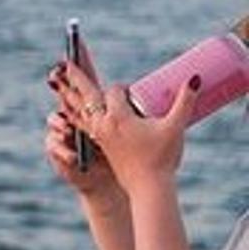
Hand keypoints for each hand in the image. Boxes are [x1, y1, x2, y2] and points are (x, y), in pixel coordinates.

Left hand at [51, 56, 197, 199]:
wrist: (148, 187)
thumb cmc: (162, 158)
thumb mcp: (175, 128)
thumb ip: (185, 102)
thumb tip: (195, 78)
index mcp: (118, 117)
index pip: (115, 92)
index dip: (123, 88)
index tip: (132, 90)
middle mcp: (102, 124)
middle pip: (86, 95)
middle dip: (76, 78)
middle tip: (63, 62)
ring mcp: (97, 136)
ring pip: (78, 110)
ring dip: (68, 94)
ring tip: (54, 82)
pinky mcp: (97, 145)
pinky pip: (80, 124)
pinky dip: (71, 113)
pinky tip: (65, 111)